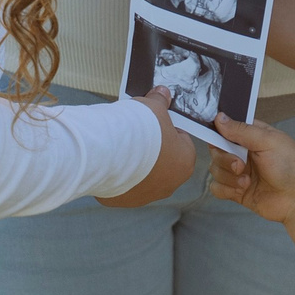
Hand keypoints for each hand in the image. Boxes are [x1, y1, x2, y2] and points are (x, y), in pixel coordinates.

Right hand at [96, 88, 195, 207]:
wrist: (108, 150)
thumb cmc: (140, 130)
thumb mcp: (154, 107)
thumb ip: (160, 101)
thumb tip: (162, 93)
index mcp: (185, 162)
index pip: (180, 143)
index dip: (165, 130)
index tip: (152, 124)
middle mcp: (169, 185)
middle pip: (163, 163)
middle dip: (151, 151)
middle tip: (135, 135)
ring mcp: (146, 196)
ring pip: (142, 177)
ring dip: (134, 166)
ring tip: (119, 147)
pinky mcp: (123, 201)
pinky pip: (122, 186)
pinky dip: (117, 175)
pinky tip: (109, 162)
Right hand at [207, 116, 294, 224]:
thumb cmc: (291, 167)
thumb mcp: (268, 142)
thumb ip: (241, 130)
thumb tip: (219, 118)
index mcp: (252, 135)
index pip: (225, 128)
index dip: (218, 133)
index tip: (219, 140)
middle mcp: (243, 152)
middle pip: (216, 150)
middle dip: (225, 159)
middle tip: (241, 165)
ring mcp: (239, 172)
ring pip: (214, 169)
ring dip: (229, 176)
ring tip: (248, 181)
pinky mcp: (236, 190)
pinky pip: (216, 187)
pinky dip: (226, 189)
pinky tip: (242, 190)